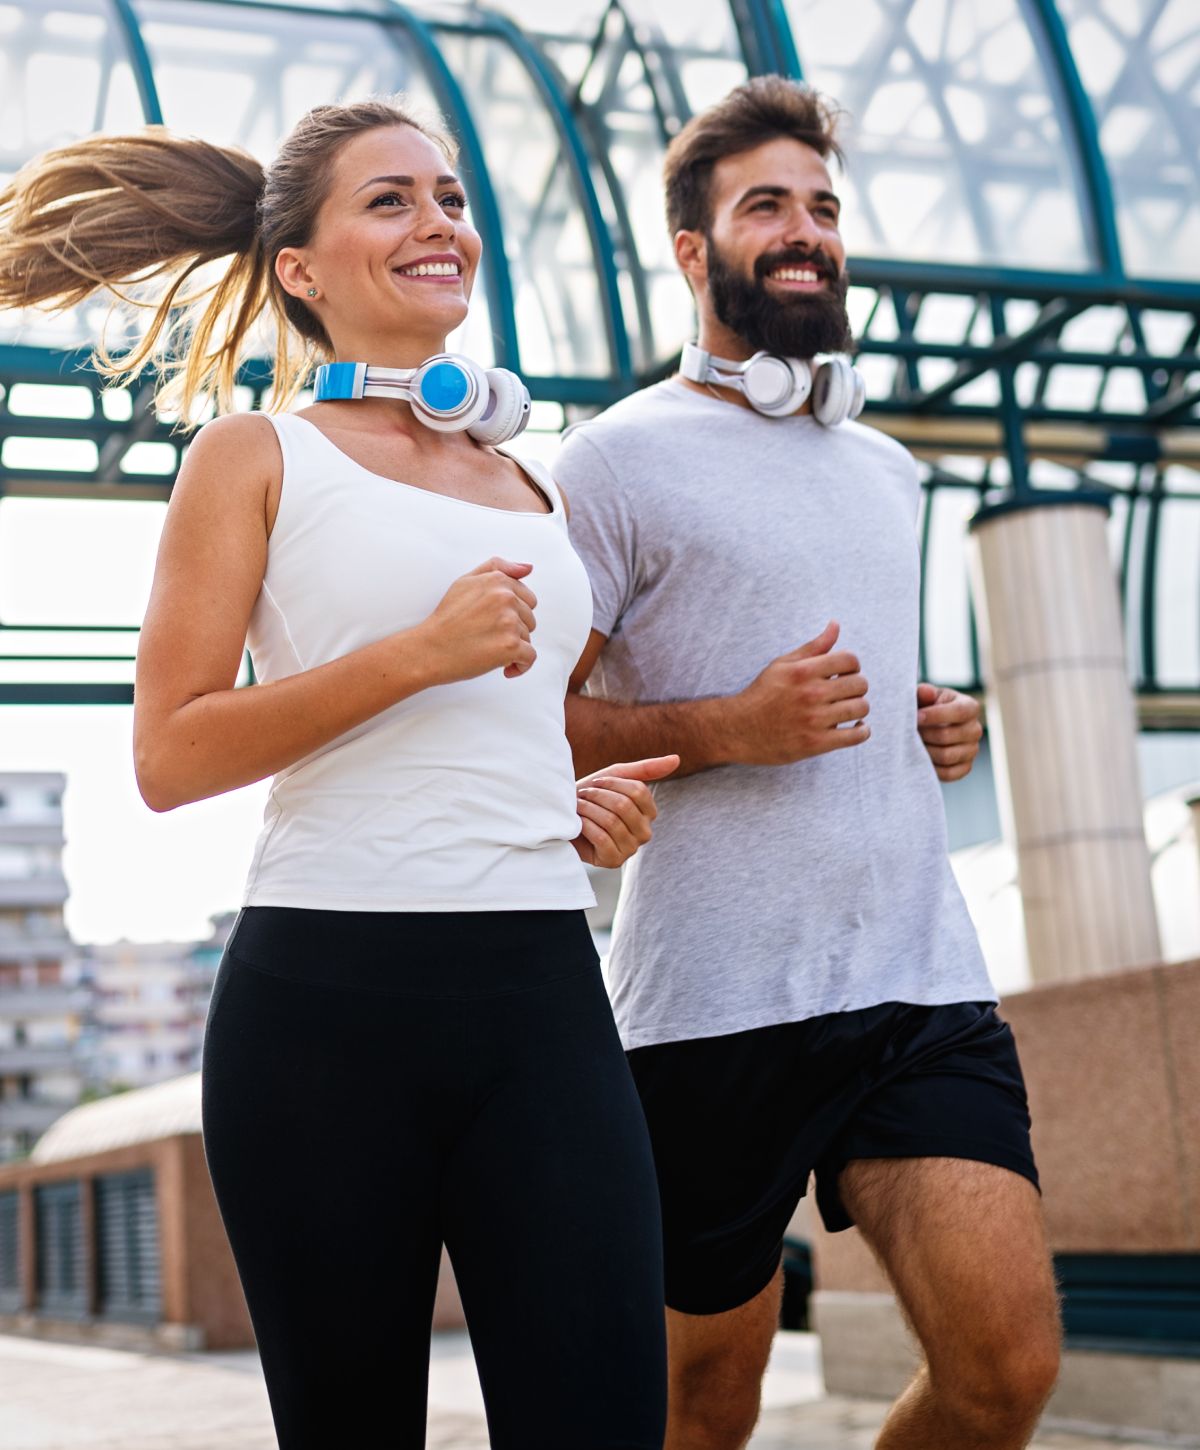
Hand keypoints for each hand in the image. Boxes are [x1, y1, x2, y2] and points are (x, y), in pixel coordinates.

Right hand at [419, 557, 537, 681]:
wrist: (428, 650)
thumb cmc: (446, 619)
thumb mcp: (466, 582)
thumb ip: (498, 568)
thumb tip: (528, 568)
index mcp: (497, 581)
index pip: (527, 598)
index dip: (513, 614)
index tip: (495, 622)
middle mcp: (505, 598)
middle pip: (529, 619)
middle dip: (514, 630)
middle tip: (487, 635)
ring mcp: (509, 622)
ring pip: (527, 638)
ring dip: (512, 647)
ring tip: (488, 649)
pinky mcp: (510, 646)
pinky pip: (529, 658)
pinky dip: (520, 666)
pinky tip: (504, 668)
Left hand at [571, 755, 679, 867]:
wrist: (564, 818)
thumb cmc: (591, 797)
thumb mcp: (616, 777)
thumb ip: (646, 769)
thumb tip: (677, 759)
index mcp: (649, 812)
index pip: (639, 791)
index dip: (612, 783)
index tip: (596, 783)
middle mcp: (645, 832)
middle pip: (624, 806)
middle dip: (597, 796)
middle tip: (582, 795)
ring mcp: (631, 849)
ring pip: (611, 821)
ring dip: (588, 810)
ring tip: (578, 807)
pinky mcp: (614, 861)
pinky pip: (601, 837)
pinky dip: (585, 825)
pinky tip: (578, 823)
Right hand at [730, 621, 869, 765]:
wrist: (738, 729)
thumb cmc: (763, 694)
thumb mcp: (783, 665)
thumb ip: (813, 647)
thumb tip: (836, 625)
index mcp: (803, 671)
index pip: (850, 660)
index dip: (852, 665)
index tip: (844, 674)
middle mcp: (810, 694)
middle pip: (860, 684)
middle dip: (856, 686)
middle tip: (845, 692)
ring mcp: (814, 720)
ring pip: (861, 708)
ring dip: (859, 707)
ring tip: (848, 709)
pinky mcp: (816, 743)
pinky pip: (856, 736)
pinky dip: (862, 731)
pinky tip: (856, 727)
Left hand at [916, 683, 981, 781]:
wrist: (929, 727)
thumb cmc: (927, 707)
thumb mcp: (926, 696)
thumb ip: (924, 692)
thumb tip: (925, 692)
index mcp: (970, 707)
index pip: (959, 712)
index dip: (936, 715)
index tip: (916, 717)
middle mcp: (975, 729)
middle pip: (949, 736)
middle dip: (925, 735)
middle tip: (908, 733)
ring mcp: (972, 750)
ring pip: (947, 756)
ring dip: (925, 751)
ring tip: (910, 744)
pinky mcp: (965, 767)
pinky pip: (950, 773)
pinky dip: (932, 768)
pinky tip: (919, 758)